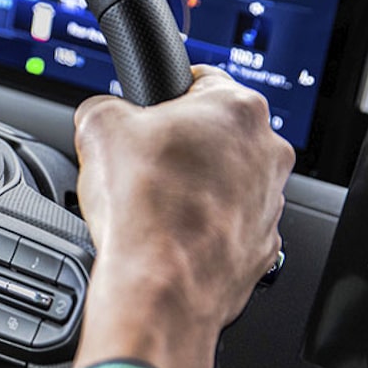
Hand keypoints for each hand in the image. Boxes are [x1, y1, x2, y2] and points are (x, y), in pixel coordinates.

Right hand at [71, 65, 293, 367]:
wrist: (160, 285)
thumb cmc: (143, 208)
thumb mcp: (98, 126)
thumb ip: (103, 107)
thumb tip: (101, 115)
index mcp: (237, 109)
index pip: (202, 82)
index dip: (165, 98)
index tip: (149, 115)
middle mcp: (268, 151)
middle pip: (216, 135)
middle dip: (180, 147)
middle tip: (142, 165)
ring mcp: (270, 202)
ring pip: (225, 182)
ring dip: (194, 188)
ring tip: (152, 205)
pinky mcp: (263, 246)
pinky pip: (228, 226)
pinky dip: (202, 229)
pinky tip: (169, 236)